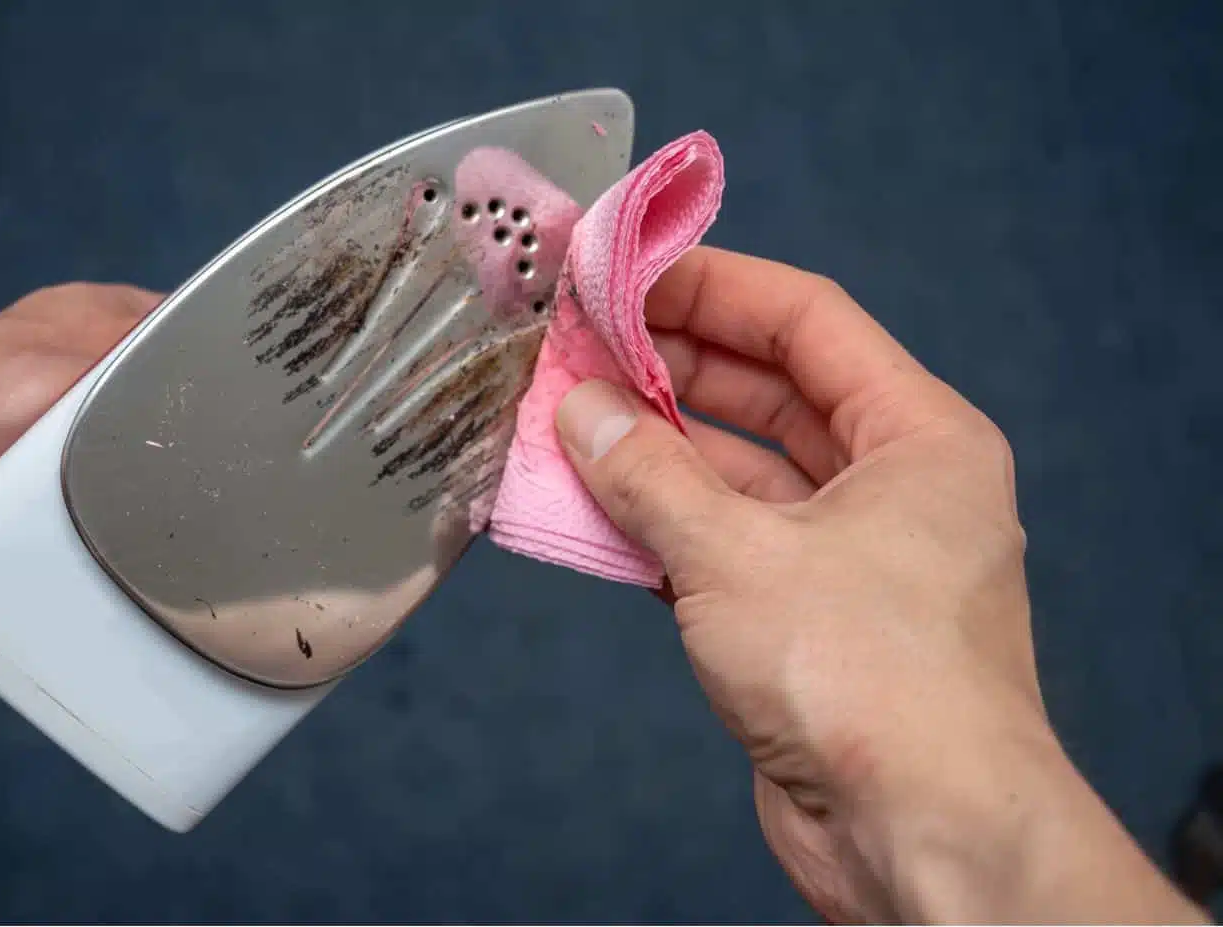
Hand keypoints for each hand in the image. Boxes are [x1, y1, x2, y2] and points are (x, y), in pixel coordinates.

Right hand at [554, 247, 1202, 922]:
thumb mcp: (738, 554)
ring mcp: (851, 557)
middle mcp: (894, 486)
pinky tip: (593, 507)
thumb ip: (651, 476)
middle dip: (671, 370)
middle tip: (577, 350)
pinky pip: (726, 544)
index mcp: (919, 436)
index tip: (623, 273)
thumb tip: (583, 414)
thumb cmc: (869, 680)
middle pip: (769, 391)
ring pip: (739, 474)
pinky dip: (663, 526)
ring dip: (657, 453)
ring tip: (568, 421)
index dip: (711, 286)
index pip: (806, 318)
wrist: (919, 837)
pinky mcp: (808, 621)